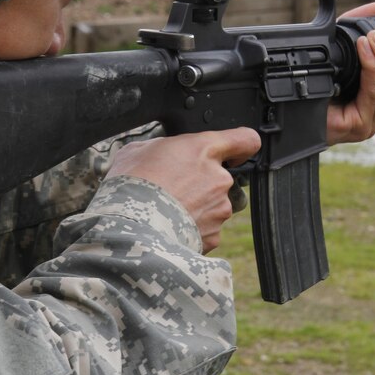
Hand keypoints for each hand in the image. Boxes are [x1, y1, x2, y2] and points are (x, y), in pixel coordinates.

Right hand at [105, 128, 260, 252]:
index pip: (245, 140)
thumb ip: (163, 148)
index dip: (241, 146)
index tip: (233, 153)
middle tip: (175, 189)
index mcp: (203, 150)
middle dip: (204, 184)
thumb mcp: (139, 150)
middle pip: (223, 178)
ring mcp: (219, 209)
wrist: (129, 227)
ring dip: (199, 208)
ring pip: (216, 205)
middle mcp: (219, 178)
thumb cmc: (130, 185)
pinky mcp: (214, 235)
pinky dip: (194, 229)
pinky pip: (208, 229)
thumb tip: (161, 153)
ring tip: (169, 211)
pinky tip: (171, 228)